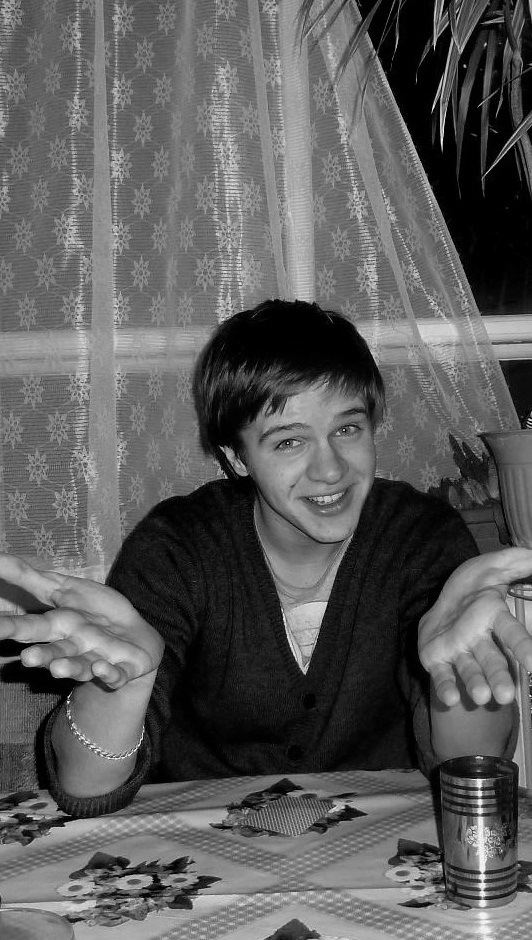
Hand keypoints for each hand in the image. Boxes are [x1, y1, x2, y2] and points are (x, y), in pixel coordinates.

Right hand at [0, 554, 163, 689]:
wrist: (136, 638)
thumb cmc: (94, 611)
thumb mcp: (61, 588)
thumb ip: (28, 577)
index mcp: (56, 627)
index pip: (29, 628)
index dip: (10, 629)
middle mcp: (73, 647)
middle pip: (54, 651)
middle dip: (40, 655)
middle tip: (26, 658)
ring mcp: (98, 658)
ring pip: (81, 666)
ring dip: (70, 668)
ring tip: (57, 669)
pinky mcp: (124, 668)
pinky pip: (116, 674)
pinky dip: (110, 674)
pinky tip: (101, 669)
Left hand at [418, 547, 531, 706]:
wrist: (439, 598)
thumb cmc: (473, 585)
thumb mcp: (495, 566)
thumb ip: (519, 562)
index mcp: (495, 618)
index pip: (513, 635)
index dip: (524, 648)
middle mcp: (479, 639)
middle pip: (492, 660)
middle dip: (498, 677)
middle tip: (506, 696)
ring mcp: (458, 650)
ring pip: (470, 670)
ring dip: (475, 684)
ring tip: (481, 697)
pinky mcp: (436, 658)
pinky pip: (442, 674)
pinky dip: (446, 687)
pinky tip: (451, 699)